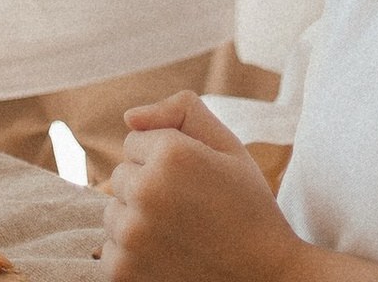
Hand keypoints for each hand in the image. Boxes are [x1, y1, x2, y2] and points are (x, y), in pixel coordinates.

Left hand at [104, 94, 304, 281]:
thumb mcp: (228, 147)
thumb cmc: (248, 210)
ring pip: (113, 214)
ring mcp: (132, 235)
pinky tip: (166, 262)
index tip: (191, 184)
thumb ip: (181, 112)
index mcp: (171, 153)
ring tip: (179, 238)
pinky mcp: (123, 273)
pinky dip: (131, 258)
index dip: (162, 162)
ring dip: (137, 224)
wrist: (269, 280)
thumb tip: (129, 118)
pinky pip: (109, 252)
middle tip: (187, 213)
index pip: (133, 142)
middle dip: (146, 190)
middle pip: (120, 178)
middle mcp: (147, 191)